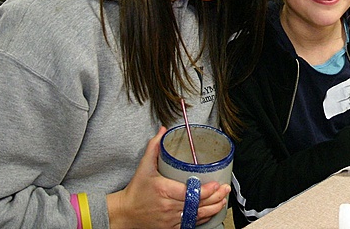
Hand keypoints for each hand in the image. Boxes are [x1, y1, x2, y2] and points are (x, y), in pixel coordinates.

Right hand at [106, 127, 230, 228]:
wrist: (124, 214)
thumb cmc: (136, 191)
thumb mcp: (144, 167)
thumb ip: (154, 148)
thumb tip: (163, 130)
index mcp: (164, 190)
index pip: (190, 192)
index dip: (206, 190)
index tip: (216, 184)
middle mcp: (168, 207)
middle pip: (197, 204)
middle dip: (215, 197)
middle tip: (225, 189)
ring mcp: (170, 219)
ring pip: (197, 215)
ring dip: (213, 208)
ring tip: (223, 199)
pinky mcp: (171, 228)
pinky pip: (191, 224)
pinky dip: (203, 218)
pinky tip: (212, 211)